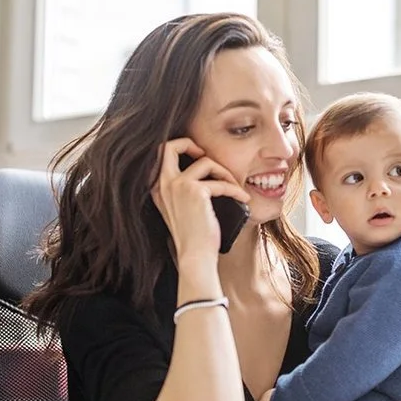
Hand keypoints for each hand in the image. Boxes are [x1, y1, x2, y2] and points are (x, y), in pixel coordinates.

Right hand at [152, 138, 250, 263]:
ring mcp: (177, 186)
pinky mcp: (195, 191)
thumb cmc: (193, 236)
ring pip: (205, 162)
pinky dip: (235, 189)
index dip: (179, 148)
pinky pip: (220, 182)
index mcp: (157, 188)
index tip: (198, 157)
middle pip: (170, 146)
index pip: (160, 154)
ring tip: (235, 187)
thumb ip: (183, 189)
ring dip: (225, 172)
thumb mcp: (181, 208)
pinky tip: (243, 199)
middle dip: (190, 144)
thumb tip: (204, 168)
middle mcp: (162, 184)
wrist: (195, 256)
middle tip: (207, 156)